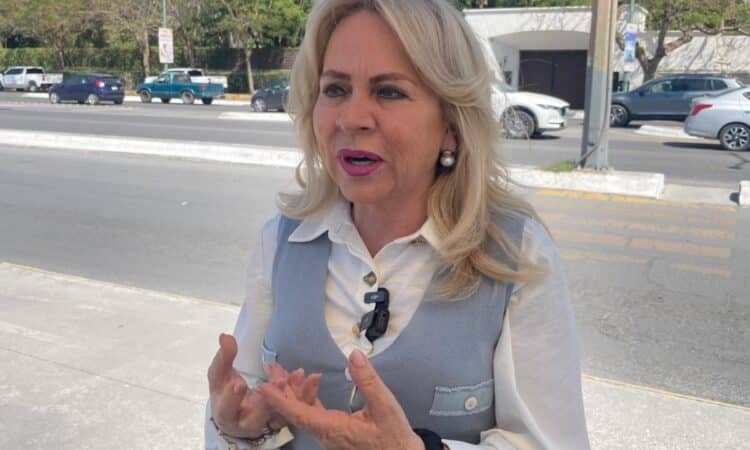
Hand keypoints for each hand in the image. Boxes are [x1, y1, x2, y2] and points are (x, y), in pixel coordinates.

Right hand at [208, 333, 314, 437]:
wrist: (238, 409)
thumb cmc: (226, 391)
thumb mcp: (220, 375)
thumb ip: (223, 358)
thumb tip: (225, 336)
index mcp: (227, 415)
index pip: (227, 409)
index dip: (232, 398)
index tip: (238, 383)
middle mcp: (248, 424)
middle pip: (258, 416)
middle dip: (270, 399)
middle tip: (279, 381)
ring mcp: (268, 423)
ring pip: (282, 414)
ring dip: (293, 395)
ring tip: (299, 374)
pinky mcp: (285, 418)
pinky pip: (297, 409)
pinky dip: (305, 394)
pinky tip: (312, 378)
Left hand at [258, 349, 424, 449]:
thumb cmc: (395, 439)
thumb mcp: (385, 407)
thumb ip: (368, 381)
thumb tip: (354, 356)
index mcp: (334, 429)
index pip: (299, 413)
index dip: (280, 400)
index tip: (263, 387)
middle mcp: (326, 434)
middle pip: (296, 411)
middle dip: (282, 389)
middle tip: (272, 368)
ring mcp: (329, 435)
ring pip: (304, 412)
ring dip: (294, 391)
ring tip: (286, 371)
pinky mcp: (334, 433)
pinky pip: (314, 414)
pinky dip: (309, 397)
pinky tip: (311, 383)